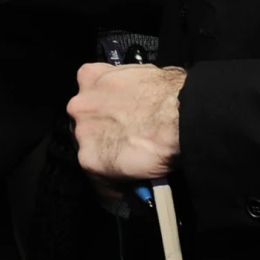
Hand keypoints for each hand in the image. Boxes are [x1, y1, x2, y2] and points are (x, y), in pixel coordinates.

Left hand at [69, 61, 184, 186]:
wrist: (180, 117)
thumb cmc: (171, 94)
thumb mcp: (144, 74)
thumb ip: (130, 85)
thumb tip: (143, 99)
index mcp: (91, 77)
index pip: (90, 95)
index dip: (105, 110)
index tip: (118, 120)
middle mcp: (79, 105)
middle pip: (86, 124)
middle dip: (103, 134)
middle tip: (127, 143)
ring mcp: (82, 134)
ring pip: (90, 150)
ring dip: (108, 158)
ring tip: (133, 166)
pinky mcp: (90, 160)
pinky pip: (98, 178)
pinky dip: (113, 184)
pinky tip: (130, 184)